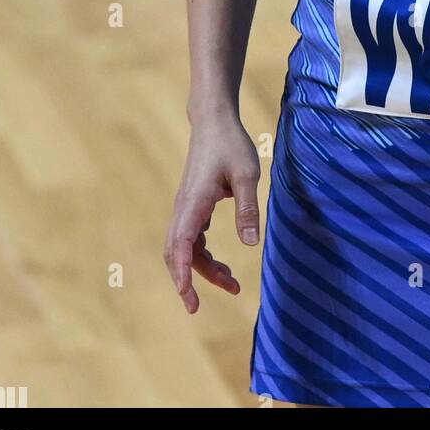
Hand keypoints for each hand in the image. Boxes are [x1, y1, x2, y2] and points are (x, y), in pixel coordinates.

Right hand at [163, 112, 262, 313]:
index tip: (189, 297)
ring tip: (232, 285)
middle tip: (199, 308)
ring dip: (201, 270)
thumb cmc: (231, 144)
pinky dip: (202, 257)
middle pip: (177, 254)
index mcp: (194, 202)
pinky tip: (221, 265)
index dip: (183, 273)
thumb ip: (248, 208)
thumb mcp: (246, 174)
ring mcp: (186, 208)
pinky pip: (191, 240)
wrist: (214, 122)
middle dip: (188, 281)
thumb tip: (252, 245)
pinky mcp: (193, 206)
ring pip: (184, 249)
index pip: (181, 245)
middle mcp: (184, 208)